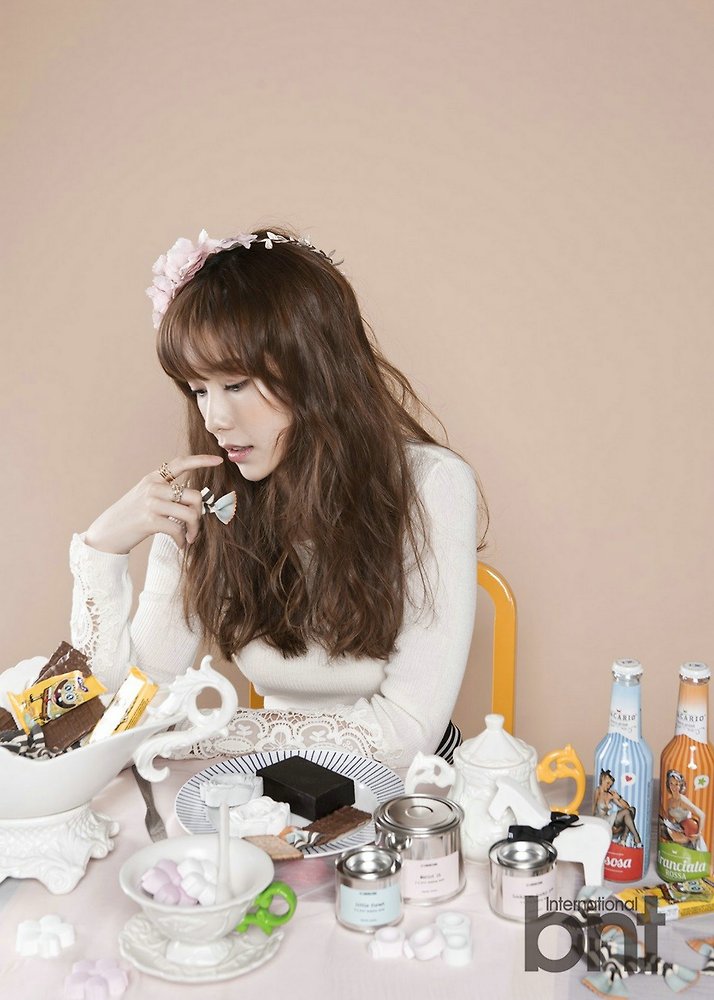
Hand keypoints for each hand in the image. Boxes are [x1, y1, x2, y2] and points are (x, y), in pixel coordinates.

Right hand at [84, 455, 223, 554]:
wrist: (105, 534)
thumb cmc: (130, 518)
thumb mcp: (145, 498)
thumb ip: (166, 493)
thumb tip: (196, 501)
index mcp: (153, 478)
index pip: (180, 463)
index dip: (201, 460)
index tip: (218, 460)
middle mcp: (153, 487)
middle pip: (195, 495)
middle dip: (200, 514)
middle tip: (195, 527)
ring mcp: (151, 503)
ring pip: (190, 513)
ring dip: (194, 530)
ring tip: (189, 538)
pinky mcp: (149, 520)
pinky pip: (178, 529)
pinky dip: (183, 540)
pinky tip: (181, 544)